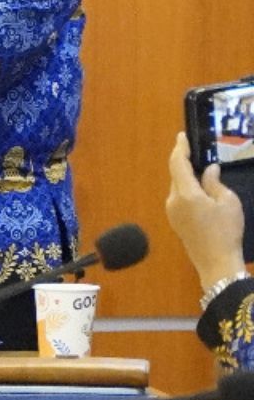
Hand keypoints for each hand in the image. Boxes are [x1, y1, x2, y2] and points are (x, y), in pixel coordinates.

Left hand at [165, 132, 248, 295]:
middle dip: (184, 162)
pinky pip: (179, 198)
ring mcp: (171, 212)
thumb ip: (214, 183)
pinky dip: (187, 189)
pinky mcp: (175, 221)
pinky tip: (200, 189)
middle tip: (196, 150)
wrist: (216, 263)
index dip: (180, 148)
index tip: (182, 136)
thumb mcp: (228, 202)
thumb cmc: (226, 231)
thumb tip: (208, 170)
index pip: (177, 163)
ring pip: (178, 187)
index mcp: (185, 193)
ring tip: (201, 169)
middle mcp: (173, 200)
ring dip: (187, 177)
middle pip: (176, 175)